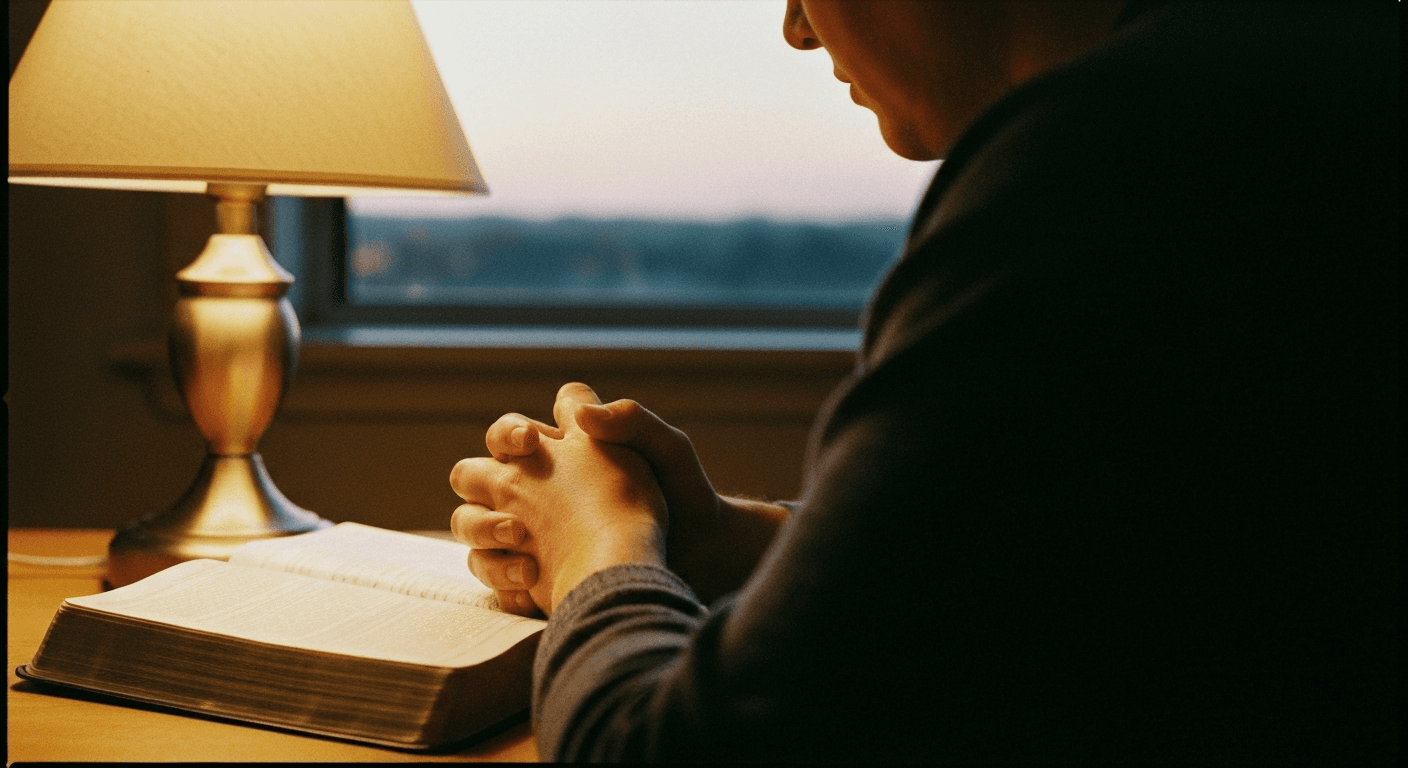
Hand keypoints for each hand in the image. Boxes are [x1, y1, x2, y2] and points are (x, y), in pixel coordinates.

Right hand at [450, 383, 667, 615]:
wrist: (700, 558)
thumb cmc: (687, 498)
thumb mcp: (668, 451)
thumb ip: (630, 421)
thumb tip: (584, 415)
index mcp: (564, 452)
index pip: (513, 430)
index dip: (511, 432)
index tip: (533, 443)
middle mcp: (538, 489)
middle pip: (474, 473)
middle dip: (481, 476)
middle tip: (515, 490)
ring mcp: (530, 534)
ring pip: (469, 523)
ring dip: (483, 528)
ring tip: (523, 540)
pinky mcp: (531, 576)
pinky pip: (490, 573)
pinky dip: (502, 576)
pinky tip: (534, 582)